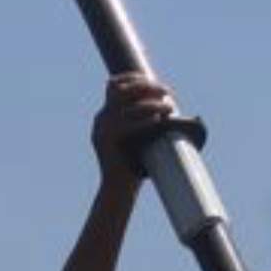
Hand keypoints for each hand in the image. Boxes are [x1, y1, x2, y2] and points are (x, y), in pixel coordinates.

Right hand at [91, 73, 177, 187]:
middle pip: (121, 90)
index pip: (114, 86)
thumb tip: (166, 105)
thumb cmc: (134, 167)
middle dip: (146, 86)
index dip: (134, 79)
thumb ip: (144, 121)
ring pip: (127, 107)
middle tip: (167, 91)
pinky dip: (145, 120)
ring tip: (169, 108)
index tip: (154, 81)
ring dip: (152, 104)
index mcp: (106, 116)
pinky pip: (128, 125)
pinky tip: (158, 121)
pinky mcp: (107, 142)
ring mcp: (102, 130)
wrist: (119, 191)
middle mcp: (101, 119)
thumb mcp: (139, 138)